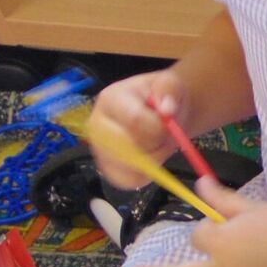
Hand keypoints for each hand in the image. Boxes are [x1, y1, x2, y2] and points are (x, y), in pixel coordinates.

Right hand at [88, 70, 186, 188]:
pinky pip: (128, 181)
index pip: (135, 121)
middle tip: (165, 135)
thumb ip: (169, 91)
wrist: (160, 113)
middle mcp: (97, 126)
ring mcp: (99, 149)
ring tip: (158, 144)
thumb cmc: (161, 98)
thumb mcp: (170, 84)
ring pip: (131, 167)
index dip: (159, 128)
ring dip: (155, 161)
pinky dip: (147, 175)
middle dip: (157, 145)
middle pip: (130, 148)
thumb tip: (167, 109)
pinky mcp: (106, 169)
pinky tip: (151, 159)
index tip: (169, 123)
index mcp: (110, 100)